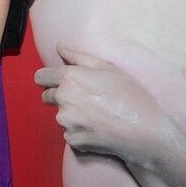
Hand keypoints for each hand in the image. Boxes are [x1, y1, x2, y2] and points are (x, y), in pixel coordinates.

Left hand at [34, 46, 169, 160]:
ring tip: (95, 114)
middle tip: (85, 99)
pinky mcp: (72, 139)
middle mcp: (62, 98)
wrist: (145, 131)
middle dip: (60, 96)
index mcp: (69, 78)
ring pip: (59, 115)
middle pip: (47, 96)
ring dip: (71, 114)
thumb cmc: (130, 96)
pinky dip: (79, 131)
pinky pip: (68, 132)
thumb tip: (59, 47)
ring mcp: (66, 121)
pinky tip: (97, 128)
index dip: (49, 78)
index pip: (40, 77)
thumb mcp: (108, 68)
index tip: (58, 82)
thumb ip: (78, 56)